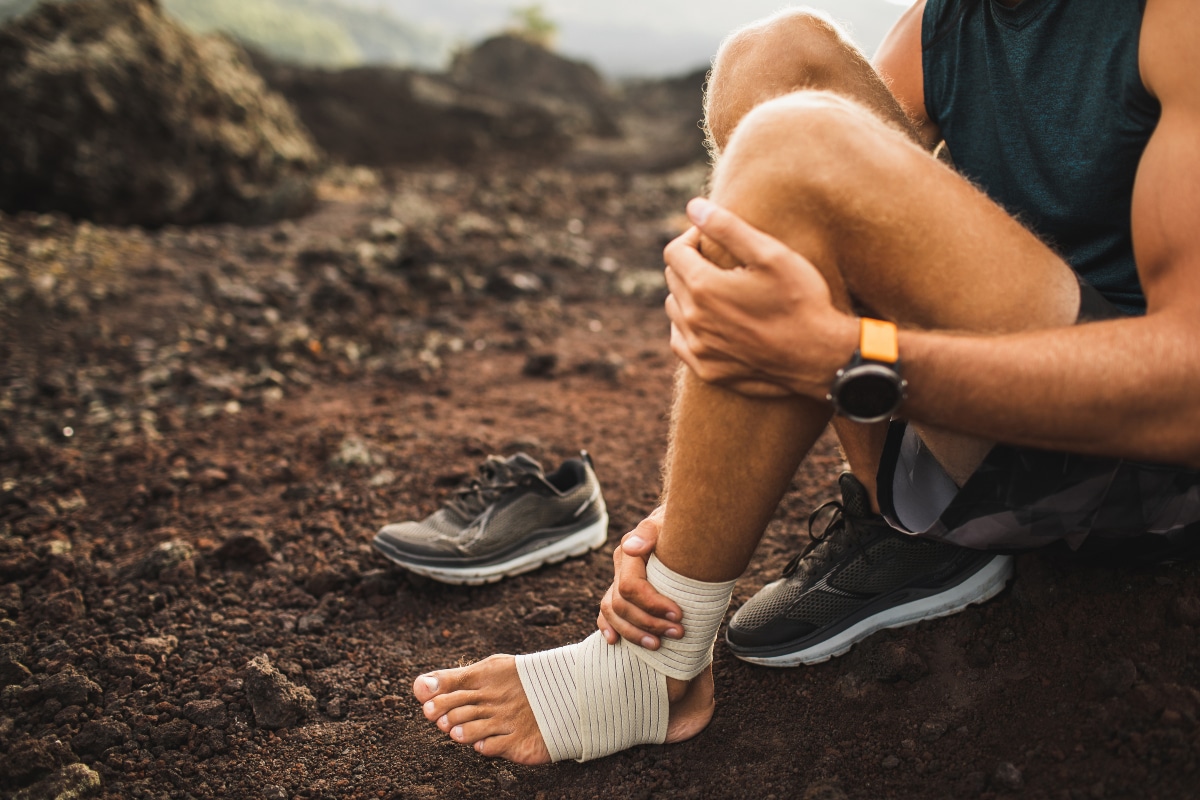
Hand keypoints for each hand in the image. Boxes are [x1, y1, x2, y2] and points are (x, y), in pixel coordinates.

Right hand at [596, 506, 683, 648]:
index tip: (678, 615)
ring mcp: (616, 582)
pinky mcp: (619, 593)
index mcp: (627, 554)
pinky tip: (615, 641)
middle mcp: (619, 569)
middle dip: (649, 623)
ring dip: (633, 633)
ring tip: (658, 645)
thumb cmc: (677, 527)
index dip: (652, 605)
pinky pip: (605, 613)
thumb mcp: (668, 524)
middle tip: (678, 632)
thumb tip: (632, 548)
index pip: (631, 587)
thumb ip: (649, 533)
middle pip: (622, 605)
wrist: (678, 526)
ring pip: (612, 613)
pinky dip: (608, 628)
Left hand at [663, 197, 857, 399]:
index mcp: (703, 287)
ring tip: (719, 290)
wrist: (821, 357)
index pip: (674, 252)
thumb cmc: (801, 301)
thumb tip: (693, 206)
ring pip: (675, 309)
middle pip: (673, 279)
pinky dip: (689, 327)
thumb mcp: (770, 254)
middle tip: (723, 262)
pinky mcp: (707, 370)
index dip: (693, 238)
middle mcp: (692, 320)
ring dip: (689, 295)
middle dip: (691, 264)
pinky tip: (712, 321)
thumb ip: (727, 227)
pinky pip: (681, 341)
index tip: (713, 238)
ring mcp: (698, 349)